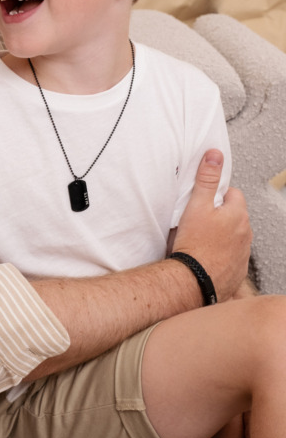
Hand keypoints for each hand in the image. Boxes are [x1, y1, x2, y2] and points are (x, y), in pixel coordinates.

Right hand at [172, 149, 251, 300]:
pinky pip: (229, 256)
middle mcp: (245, 233)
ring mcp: (242, 253)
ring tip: (199, 239)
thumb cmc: (194, 246)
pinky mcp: (236, 270)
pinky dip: (219, 254)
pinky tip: (204, 255)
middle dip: (219, 215)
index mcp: (238, 214)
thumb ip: (206, 179)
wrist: (193, 281)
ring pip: (232, 236)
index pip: (232, 194)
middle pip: (233, 215)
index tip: (202, 202)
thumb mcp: (196, 205)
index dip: (216, 196)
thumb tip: (214, 156)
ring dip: (220, 235)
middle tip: (198, 221)